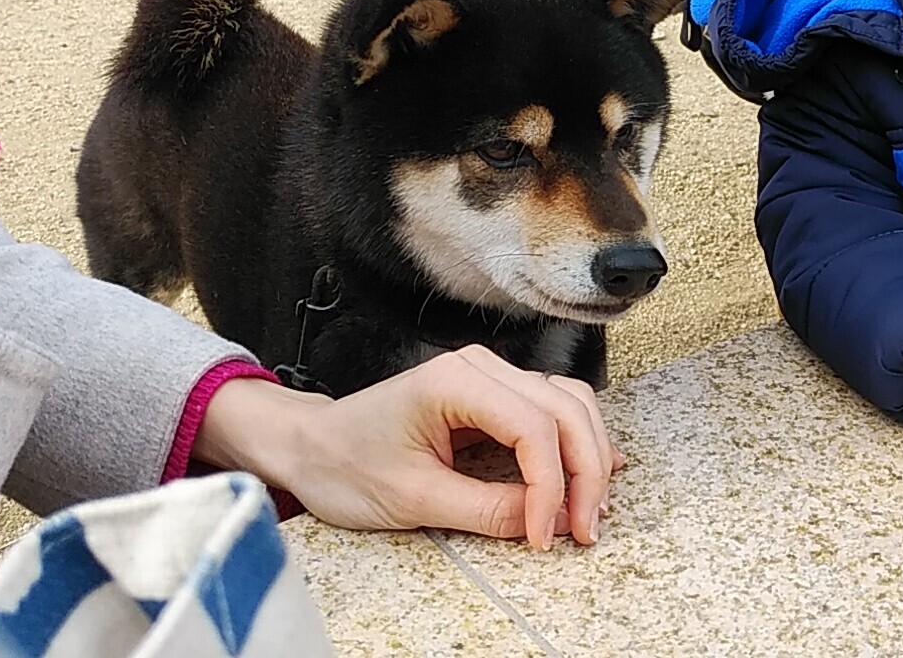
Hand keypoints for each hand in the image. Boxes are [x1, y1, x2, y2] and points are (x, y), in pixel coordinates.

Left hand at [193, 346, 623, 551]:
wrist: (312, 446)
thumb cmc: (346, 463)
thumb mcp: (413, 498)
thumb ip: (485, 508)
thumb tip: (545, 522)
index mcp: (453, 381)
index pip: (533, 427)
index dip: (552, 485)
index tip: (545, 535)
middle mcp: (479, 367)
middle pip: (565, 409)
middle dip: (584, 473)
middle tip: (585, 529)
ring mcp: (488, 376)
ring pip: (569, 404)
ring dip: (588, 456)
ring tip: (588, 511)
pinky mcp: (492, 395)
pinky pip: (552, 409)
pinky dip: (575, 442)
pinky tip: (590, 474)